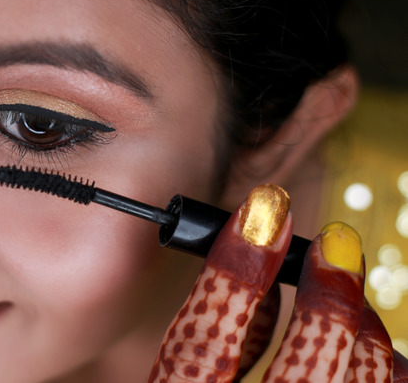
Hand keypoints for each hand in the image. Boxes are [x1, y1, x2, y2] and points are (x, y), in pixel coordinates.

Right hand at [148, 184, 407, 381]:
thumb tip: (255, 275)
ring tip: (348, 289)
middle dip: (324, 302)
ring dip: (360, 333)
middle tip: (332, 244)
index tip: (260, 213)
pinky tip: (369, 344)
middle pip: (298, 377)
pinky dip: (380, 368)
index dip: (233, 275)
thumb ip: (209, 346)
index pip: (200, 348)